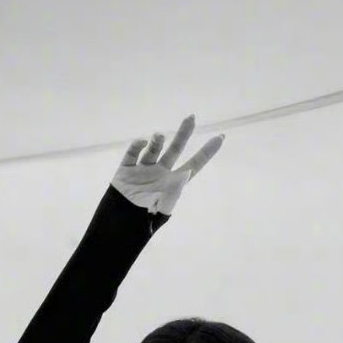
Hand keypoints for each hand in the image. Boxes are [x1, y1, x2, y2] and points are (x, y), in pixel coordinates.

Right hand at [110, 112, 224, 215]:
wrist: (122, 225)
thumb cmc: (147, 220)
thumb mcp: (165, 206)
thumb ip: (176, 189)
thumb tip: (187, 172)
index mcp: (173, 182)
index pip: (194, 164)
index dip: (207, 152)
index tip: (221, 137)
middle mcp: (160, 172)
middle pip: (175, 149)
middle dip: (184, 134)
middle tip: (191, 118)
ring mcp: (143, 169)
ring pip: (153, 149)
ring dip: (157, 141)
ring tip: (159, 136)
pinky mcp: (126, 169)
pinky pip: (132, 154)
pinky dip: (137, 146)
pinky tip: (142, 142)